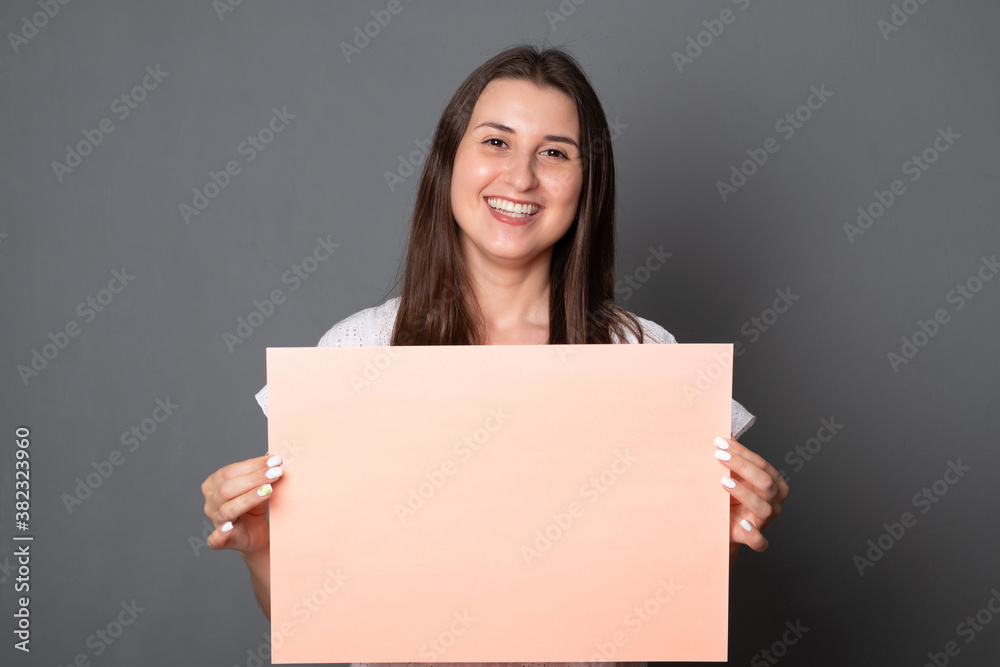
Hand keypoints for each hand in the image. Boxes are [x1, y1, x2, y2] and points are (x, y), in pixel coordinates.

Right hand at [201, 453, 282, 553]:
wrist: (258, 534)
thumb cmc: (255, 507)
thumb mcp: (260, 487)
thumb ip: (264, 473)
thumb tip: (273, 458)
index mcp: (214, 485)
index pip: (229, 471)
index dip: (252, 465)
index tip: (274, 461)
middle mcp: (211, 503)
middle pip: (226, 489)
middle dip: (253, 479)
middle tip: (276, 472)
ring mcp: (215, 522)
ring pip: (227, 509)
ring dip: (248, 499)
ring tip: (268, 490)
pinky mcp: (221, 542)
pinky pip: (215, 539)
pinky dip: (220, 534)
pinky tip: (229, 528)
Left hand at [714, 435, 788, 551]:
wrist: (722, 525)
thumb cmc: (730, 497)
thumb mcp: (732, 476)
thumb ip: (732, 458)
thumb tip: (725, 435)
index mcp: (774, 484)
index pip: (762, 465)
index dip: (742, 453)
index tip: (720, 444)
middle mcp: (774, 502)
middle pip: (766, 483)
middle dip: (743, 467)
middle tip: (719, 456)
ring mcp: (765, 521)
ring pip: (764, 508)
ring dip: (744, 493)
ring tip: (724, 482)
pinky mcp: (753, 539)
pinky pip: (760, 542)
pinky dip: (754, 535)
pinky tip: (744, 525)